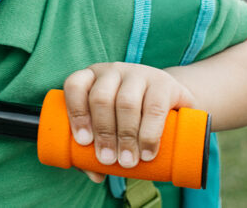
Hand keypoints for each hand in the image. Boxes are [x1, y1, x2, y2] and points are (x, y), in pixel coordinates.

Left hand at [63, 63, 195, 182]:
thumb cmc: (130, 119)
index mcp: (92, 78)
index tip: (84, 142)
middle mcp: (113, 72)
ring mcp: (139, 74)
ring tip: (127, 162)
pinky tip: (147, 152)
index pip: (75, 86)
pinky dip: (149, 134)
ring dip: (125, 136)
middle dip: (103, 132)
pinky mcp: (164, 83)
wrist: (171, 103)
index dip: (77, 113)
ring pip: (126, 102)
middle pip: (101, 98)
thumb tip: (95, 175)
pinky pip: (154, 108)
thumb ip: (96, 151)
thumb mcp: (111, 130)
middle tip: (107, 160)